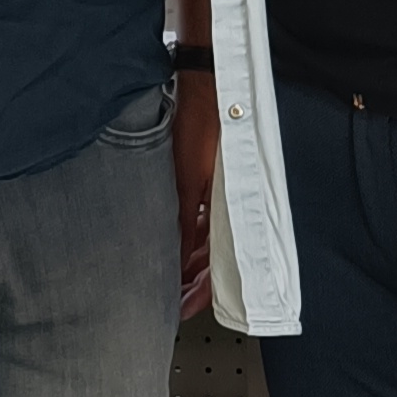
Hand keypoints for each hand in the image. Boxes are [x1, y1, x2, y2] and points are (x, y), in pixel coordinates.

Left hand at [170, 68, 219, 320]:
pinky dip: (187, 236)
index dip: (199, 294)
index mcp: (230, 210)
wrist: (209, 87)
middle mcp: (228, 207)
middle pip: (211, 260)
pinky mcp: (211, 182)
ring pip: (204, 241)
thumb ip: (181, 221)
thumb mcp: (186, 181)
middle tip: (168, 299)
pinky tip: (172, 244)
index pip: (218, 269)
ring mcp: (220, 195)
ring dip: (187, 261)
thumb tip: (174, 257)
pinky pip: (201, 220)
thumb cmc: (203, 125)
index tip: (179, 309)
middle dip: (190, 282)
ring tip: (166, 276)